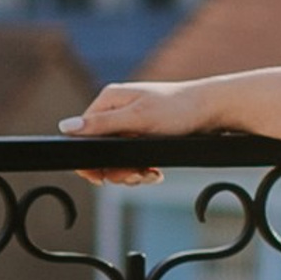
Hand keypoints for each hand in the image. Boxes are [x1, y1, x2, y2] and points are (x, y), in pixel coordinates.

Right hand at [59, 79, 198, 182]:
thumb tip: (65, 127)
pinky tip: (155, 173)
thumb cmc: (178, 109)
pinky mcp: (144, 135)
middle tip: (137, 175)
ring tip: (149, 175)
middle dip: (117, 169)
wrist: (215, 109)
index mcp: (109, 101)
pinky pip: (133, 158)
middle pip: (100, 150)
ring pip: (117, 158)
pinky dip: (142, 169)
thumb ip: (101, 125)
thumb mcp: (138, 118)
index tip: (102, 178)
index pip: (83, 134)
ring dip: (131, 172)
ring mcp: (131, 124)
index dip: (90, 160)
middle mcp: (117, 111)